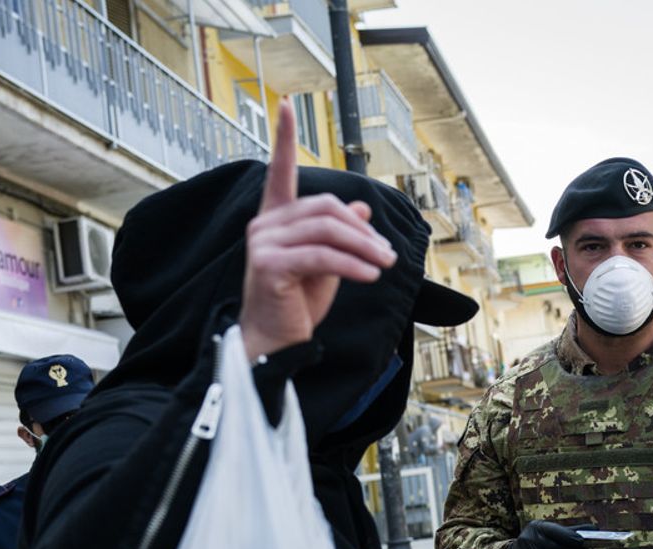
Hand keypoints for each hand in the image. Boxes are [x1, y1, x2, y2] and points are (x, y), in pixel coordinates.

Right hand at [239, 99, 398, 361]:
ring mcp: (263, 243)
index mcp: (276, 218)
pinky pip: (323, 256)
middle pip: (326, 207)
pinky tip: (372, 275)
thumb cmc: (298, 302)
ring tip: (387, 265)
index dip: (285, 139)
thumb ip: (341, 234)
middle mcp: (265, 224)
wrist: (277, 340)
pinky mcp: (269, 265)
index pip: (280, 170)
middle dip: (363, 230)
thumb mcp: (328, 263)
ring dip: (365, 248)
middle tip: (388, 254)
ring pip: (328, 230)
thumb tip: (362, 208)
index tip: (285, 104)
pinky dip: (353, 265)